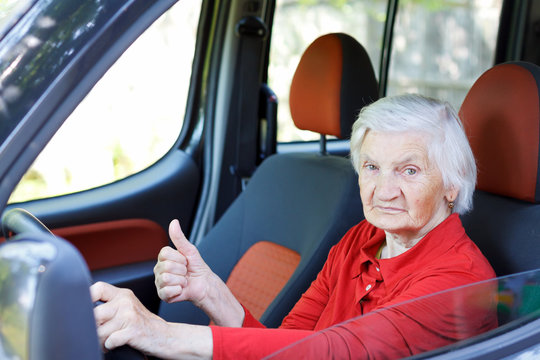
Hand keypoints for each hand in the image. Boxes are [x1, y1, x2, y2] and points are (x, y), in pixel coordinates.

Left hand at [91, 281, 212, 358]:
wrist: (165, 335)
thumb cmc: (143, 324)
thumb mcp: (127, 308)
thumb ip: (110, 305)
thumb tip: (83, 311)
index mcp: (122, 294)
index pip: (97, 288)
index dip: (86, 298)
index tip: (82, 311)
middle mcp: (125, 302)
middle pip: (94, 314)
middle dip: (93, 328)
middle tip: (98, 334)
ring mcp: (129, 316)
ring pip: (100, 331)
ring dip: (100, 341)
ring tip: (107, 340)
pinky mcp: (133, 330)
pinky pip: (110, 341)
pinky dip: (109, 346)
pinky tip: (114, 344)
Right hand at [154, 219, 213, 305]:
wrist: (204, 284)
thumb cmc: (196, 267)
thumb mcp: (189, 250)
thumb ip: (179, 237)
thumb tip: (174, 222)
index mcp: (163, 258)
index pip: (165, 254)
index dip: (180, 258)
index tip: (185, 261)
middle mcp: (159, 270)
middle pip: (167, 266)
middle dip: (182, 269)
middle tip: (185, 272)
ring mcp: (159, 283)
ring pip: (167, 278)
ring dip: (181, 280)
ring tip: (183, 280)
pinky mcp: (163, 295)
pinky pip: (167, 291)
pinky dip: (179, 290)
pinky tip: (181, 289)